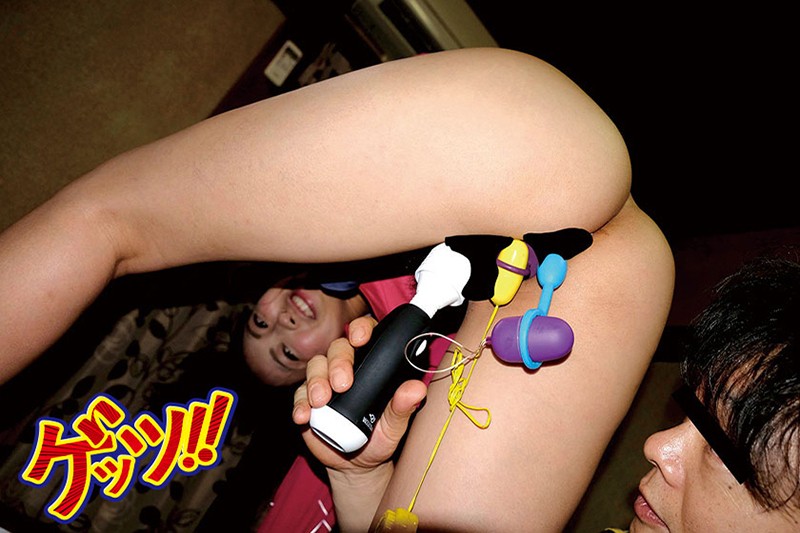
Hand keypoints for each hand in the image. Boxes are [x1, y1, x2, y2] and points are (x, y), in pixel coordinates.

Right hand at [293, 315, 426, 473]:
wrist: (357, 464)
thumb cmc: (379, 437)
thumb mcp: (394, 425)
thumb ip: (403, 407)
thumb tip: (417, 389)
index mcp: (371, 363)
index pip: (365, 334)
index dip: (361, 329)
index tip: (360, 339)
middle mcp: (347, 367)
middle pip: (337, 348)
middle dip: (338, 362)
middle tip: (343, 384)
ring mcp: (325, 381)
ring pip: (315, 366)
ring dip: (316, 381)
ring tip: (321, 402)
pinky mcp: (307, 399)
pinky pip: (299, 393)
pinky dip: (300, 403)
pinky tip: (303, 416)